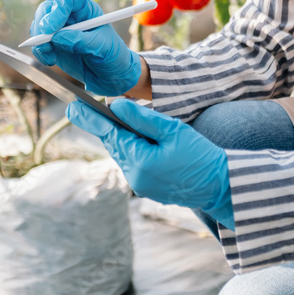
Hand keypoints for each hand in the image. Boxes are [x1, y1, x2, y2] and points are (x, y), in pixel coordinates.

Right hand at [31, 0, 141, 96]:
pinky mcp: (53, 46)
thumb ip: (80, 41)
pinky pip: (38, 45)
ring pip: (39, 26)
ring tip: (50, 55)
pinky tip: (51, 61)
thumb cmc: (112, 56)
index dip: (56, 11)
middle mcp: (69, 17)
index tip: (51, 28)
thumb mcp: (102, 47)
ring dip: (39, 41)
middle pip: (46, 10)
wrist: (111, 75)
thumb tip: (57, 38)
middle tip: (43, 41)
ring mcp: (60, 31)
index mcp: (85, 9)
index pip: (66, 0)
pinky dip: (40, 52)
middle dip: (41, 25)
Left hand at [67, 98, 233, 228]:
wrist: (221, 186)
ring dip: (122, 137)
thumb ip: (143, 118)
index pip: (109, 134)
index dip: (89, 119)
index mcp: (140, 161)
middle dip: (106, 126)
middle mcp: (135, 176)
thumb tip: (115, 106)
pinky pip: (133, 164)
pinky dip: (133, 149)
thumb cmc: (201, 155)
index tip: (72, 107)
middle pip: (115, 144)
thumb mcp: (173, 130)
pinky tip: (138, 140)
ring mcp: (140, 185)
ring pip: (123, 154)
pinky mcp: (147, 188)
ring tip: (119, 120)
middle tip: (86, 108)